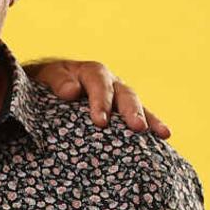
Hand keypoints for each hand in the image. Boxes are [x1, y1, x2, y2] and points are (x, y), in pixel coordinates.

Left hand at [24, 58, 170, 138]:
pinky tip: (163, 137)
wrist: (46, 84)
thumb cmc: (46, 82)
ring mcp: (118, 96)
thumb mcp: (47, 77)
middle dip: (130, 111)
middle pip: (123, 93)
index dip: (101, 101)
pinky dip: (152, 124)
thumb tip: (72, 91)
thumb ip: (58, 82)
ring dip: (148, 118)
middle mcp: (109, 82)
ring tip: (160, 133)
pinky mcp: (121, 110)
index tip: (100, 121)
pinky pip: (140, 115)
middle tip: (136, 127)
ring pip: (136, 104)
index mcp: (89, 72)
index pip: (99, 83)